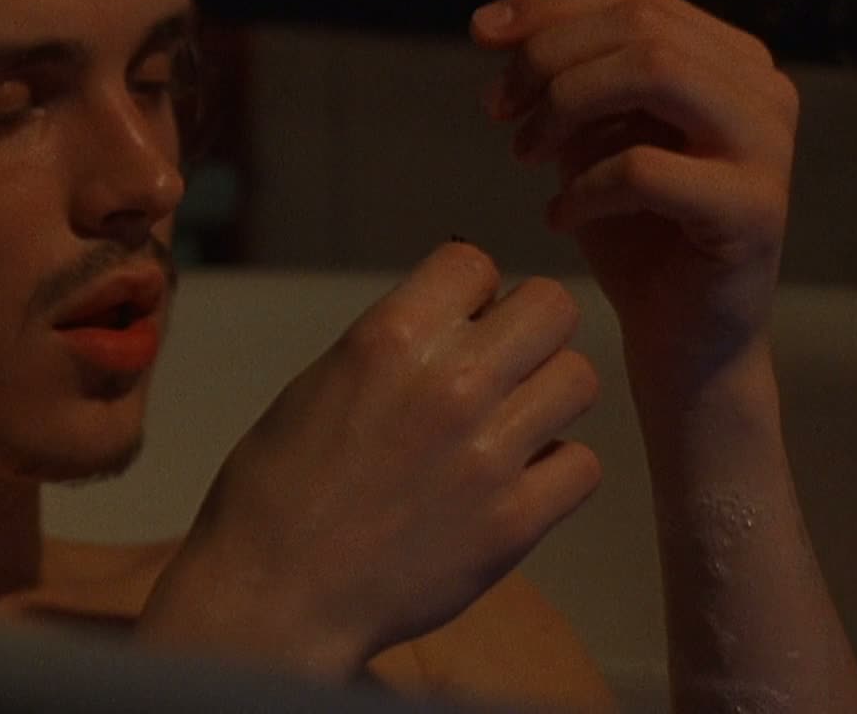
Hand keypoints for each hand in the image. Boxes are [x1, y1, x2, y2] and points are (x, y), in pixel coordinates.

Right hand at [140, 242, 600, 676]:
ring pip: (580, 379)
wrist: (273, 596)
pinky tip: (518, 481)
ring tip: (512, 422)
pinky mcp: (516, 521)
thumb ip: (395, 344)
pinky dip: (556, 470)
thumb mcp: (321, 382)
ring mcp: (491, 454)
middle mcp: (452, 383)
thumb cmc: (276, 491)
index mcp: (391, 338)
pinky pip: (583, 465)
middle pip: (552, 306)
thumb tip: (456, 318)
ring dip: (549, 394)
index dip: (471, 289)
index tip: (461, 318)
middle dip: (530, 326)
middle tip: (504, 361)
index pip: (476, 260)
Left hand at [470, 0, 798, 399]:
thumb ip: (566, 38)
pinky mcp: (754, 213)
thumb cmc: (635, 233)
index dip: (549, 5)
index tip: (479, 36)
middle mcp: (764, 89)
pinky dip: (585, 186)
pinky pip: (648, 168)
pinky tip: (558, 215)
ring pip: (653, 72)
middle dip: (548, 56)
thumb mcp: (584, 124)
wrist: (682, 343)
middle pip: (640, 25)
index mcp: (730, 57)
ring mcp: (768, 150)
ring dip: (566, 106)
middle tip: (496, 110)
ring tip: (523, 154)